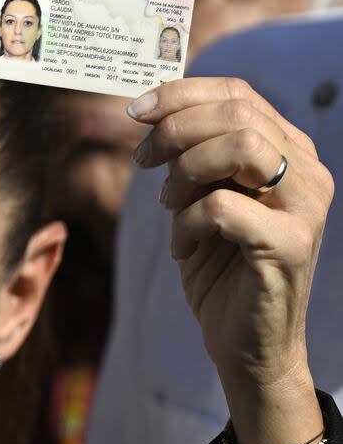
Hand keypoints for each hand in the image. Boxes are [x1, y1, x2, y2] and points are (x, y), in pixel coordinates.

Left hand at [128, 77, 333, 443]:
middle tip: (143, 162)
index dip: (182, 94)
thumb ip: (193, 163)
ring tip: (167, 206)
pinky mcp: (288, 246)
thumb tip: (154, 118)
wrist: (247, 349)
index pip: (239, 94)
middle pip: (238, 111)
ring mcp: (305, 208)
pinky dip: (187, 224)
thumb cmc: (222, 276)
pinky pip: (223, 208)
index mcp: (289, 154)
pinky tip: (181, 249)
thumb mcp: (201, 206)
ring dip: (185, 172)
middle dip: (175, 129)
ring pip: (238, 147)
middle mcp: (308, 172)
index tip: (136, 113)